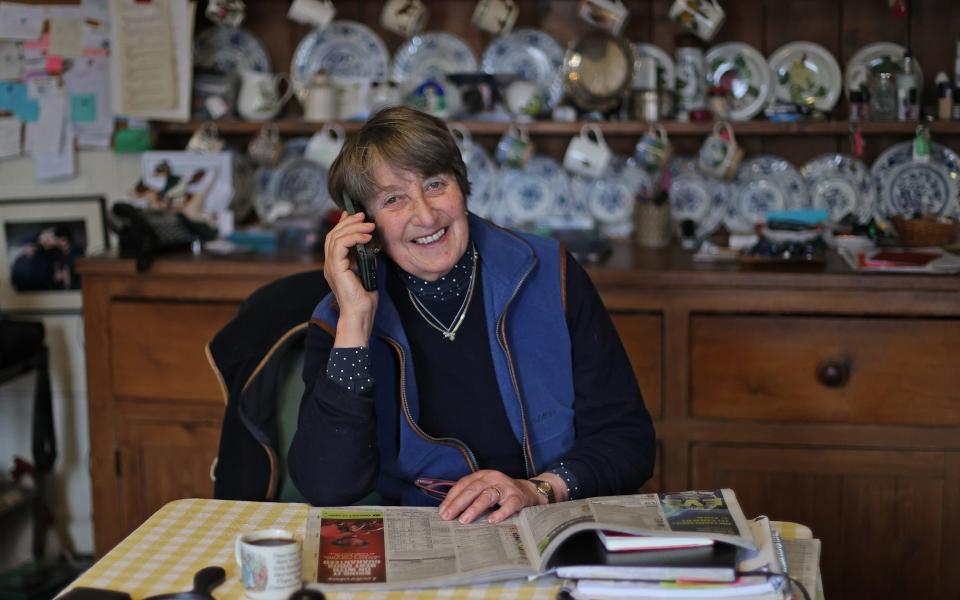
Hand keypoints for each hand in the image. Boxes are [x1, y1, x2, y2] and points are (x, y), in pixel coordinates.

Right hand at [323, 210, 376, 345]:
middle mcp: (330, 264)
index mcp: (336, 265)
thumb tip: (370, 243)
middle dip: (349, 222)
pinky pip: (340, 245)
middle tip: (363, 216)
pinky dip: (353, 237)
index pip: (335, 239)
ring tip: (369, 226)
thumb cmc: (364, 299)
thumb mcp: (366, 272)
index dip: (343, 224)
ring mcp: (331, 266)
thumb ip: (364, 258)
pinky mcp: (336, 269)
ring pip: (336, 237)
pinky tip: (366, 237)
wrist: (360, 315)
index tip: (354, 215)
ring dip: (354, 228)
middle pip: (333, 234)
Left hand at [438, 470, 542, 524]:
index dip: (451, 498)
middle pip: (472, 489)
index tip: (442, 511)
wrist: (529, 492)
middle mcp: (492, 478)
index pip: (463, 484)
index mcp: (482, 476)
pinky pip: (509, 505)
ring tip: (464, 520)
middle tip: (447, 517)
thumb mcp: (485, 490)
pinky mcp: (518, 497)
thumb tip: (449, 513)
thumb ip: (471, 498)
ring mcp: (505, 487)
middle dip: (458, 503)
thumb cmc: (501, 494)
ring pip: (488, 495)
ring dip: (474, 508)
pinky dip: (500, 513)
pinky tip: (491, 521)